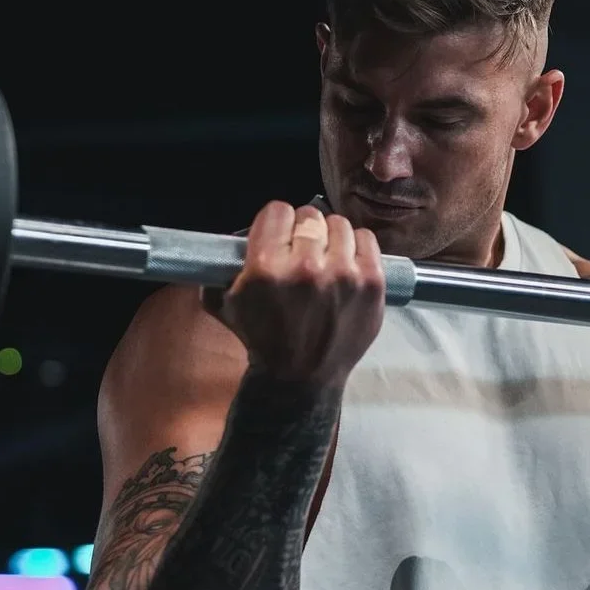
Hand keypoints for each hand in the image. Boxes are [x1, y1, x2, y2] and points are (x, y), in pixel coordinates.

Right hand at [208, 202, 385, 388]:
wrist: (300, 378)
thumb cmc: (262, 339)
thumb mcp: (223, 302)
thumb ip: (218, 266)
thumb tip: (226, 238)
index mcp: (267, 268)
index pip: (278, 210)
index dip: (276, 223)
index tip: (279, 237)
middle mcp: (306, 268)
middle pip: (309, 215)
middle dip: (303, 231)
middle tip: (302, 251)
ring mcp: (344, 276)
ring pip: (339, 224)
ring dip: (330, 238)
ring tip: (326, 258)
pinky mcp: (371, 284)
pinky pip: (367, 239)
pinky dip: (357, 246)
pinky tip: (347, 262)